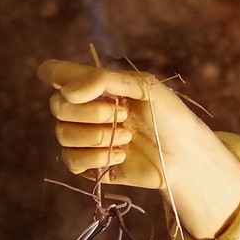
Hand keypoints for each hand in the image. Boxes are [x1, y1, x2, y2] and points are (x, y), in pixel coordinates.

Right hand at [40, 59, 239, 239]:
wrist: (184, 155)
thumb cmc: (169, 116)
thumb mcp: (143, 87)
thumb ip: (104, 81)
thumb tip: (66, 93)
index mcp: (95, 86)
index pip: (55, 74)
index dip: (56, 76)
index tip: (76, 88)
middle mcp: (84, 110)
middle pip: (58, 106)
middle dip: (90, 112)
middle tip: (123, 115)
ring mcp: (84, 138)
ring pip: (63, 134)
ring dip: (98, 136)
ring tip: (128, 137)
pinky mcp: (88, 165)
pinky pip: (71, 160)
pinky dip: (96, 158)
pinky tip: (121, 156)